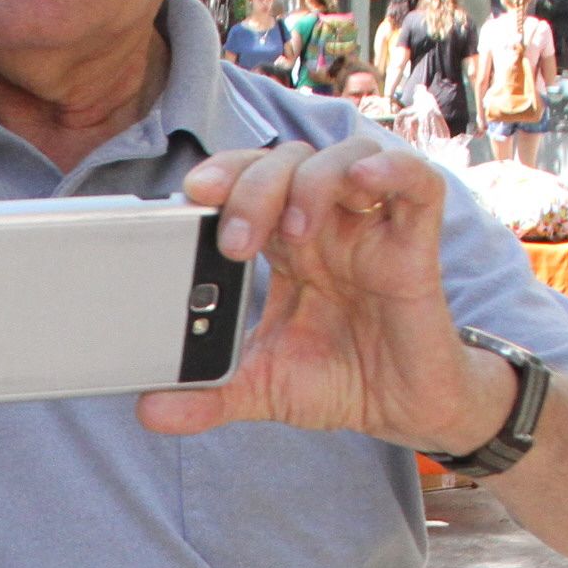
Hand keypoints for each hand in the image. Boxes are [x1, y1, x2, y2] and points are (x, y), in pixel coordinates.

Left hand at [140, 139, 515, 455]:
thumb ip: (208, 395)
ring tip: (295, 233)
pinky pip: (417, 183)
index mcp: (283, 246)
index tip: (189, 197)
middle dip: (253, 187)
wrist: (404, 408)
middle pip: (286, 162)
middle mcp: (325, 225)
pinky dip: (392, 170)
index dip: (221, 176)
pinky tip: (365, 182)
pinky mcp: (416, 245)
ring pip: (342, 158)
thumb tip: (150, 410)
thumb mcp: (263, 388)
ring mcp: (370, 229)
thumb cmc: (340, 379)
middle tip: (234, 241)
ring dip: (310, 182)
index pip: (247, 183)